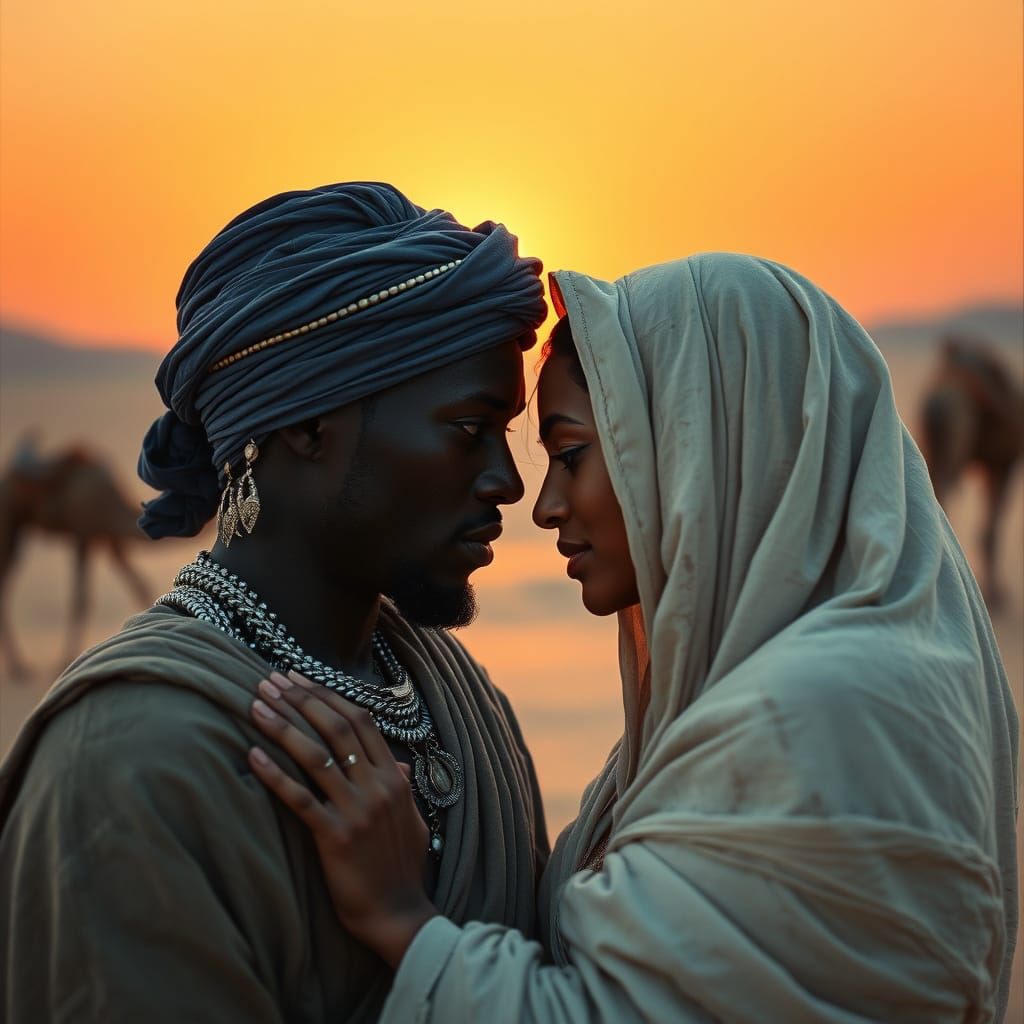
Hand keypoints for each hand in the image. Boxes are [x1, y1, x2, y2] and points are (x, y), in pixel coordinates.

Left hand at [247, 670, 437, 966]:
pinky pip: (300, 799)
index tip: (299, 678)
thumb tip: (399, 763)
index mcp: (394, 778)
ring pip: (316, 756)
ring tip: (257, 705)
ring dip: (283, 726)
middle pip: (336, 728)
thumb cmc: (402, 867)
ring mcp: (356, 810)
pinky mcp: (334, 837)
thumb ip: (402, 787)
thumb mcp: (411, 819)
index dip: (327, 696)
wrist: (399, 913)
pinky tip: (253, 756)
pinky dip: (275, 775)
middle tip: (270, 681)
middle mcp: (377, 786)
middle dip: (300, 700)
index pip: (360, 721)